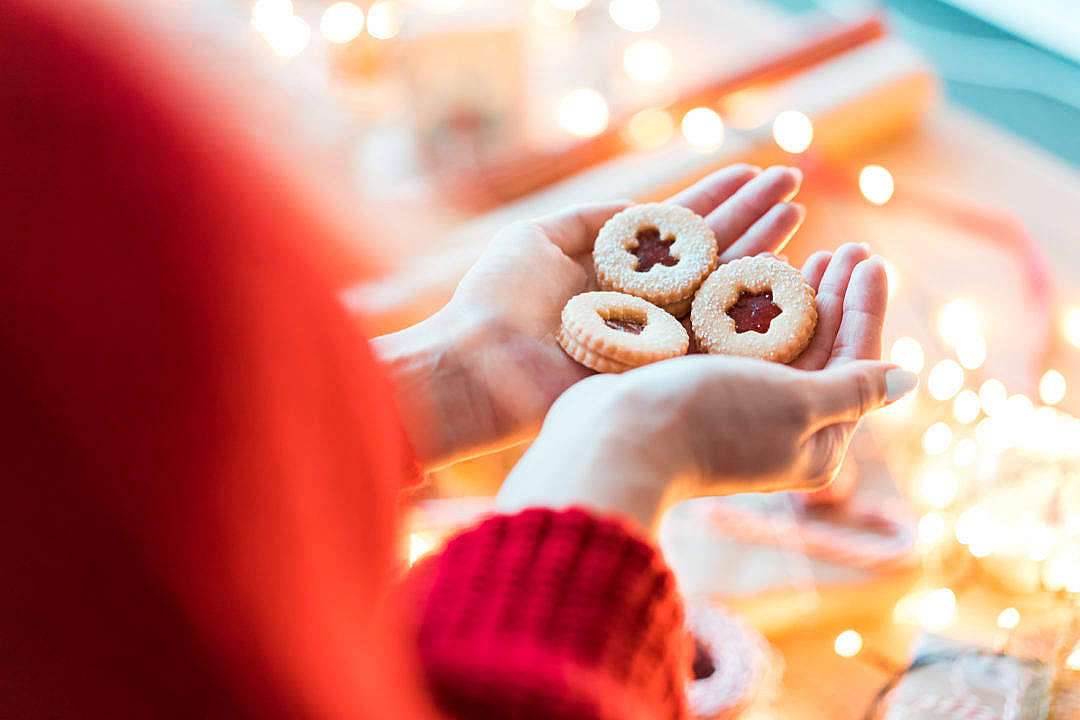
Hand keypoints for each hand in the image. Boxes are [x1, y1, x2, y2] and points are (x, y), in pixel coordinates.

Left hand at [375, 165, 805, 467]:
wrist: (476, 364)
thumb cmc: (495, 299)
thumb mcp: (538, 238)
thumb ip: (592, 219)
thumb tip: (640, 206)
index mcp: (616, 271)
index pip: (678, 228)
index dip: (715, 198)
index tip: (752, 170)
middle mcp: (644, 302)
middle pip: (709, 253)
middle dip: (750, 216)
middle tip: (792, 183)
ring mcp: (657, 336)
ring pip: (720, 288)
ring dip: (760, 248)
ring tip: (796, 210)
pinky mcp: (661, 369)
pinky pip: (715, 336)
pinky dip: (750, 307)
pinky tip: (784, 272)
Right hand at [495, 246, 917, 530]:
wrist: (613, 440)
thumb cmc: (710, 419)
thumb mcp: (795, 401)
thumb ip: (852, 386)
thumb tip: (908, 378)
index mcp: (816, 443)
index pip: (858, 365)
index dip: (865, 308)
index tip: (869, 258)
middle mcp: (781, 429)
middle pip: (823, 352)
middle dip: (835, 297)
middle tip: (846, 246)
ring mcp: (739, 410)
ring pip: (783, 344)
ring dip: (799, 298)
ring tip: (813, 254)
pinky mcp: (700, 391)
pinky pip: (742, 343)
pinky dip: (756, 309)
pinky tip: (760, 276)